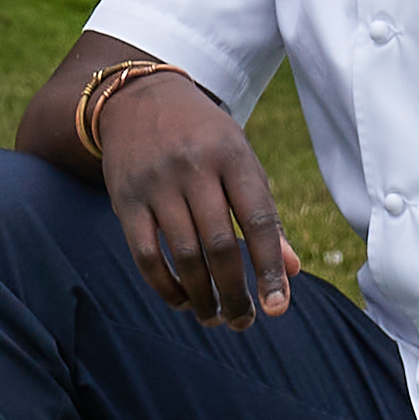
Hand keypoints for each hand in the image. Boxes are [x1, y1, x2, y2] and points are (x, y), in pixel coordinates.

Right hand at [97, 72, 303, 328]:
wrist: (140, 96)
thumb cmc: (204, 137)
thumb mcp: (241, 161)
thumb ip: (266, 215)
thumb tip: (292, 270)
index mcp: (233, 156)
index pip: (259, 221)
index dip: (269, 270)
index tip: (277, 307)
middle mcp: (195, 168)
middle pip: (220, 245)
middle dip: (234, 293)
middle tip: (243, 322)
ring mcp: (157, 183)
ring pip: (183, 255)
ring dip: (201, 297)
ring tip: (214, 319)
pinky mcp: (126, 199)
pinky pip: (145, 254)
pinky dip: (164, 285)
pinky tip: (180, 301)